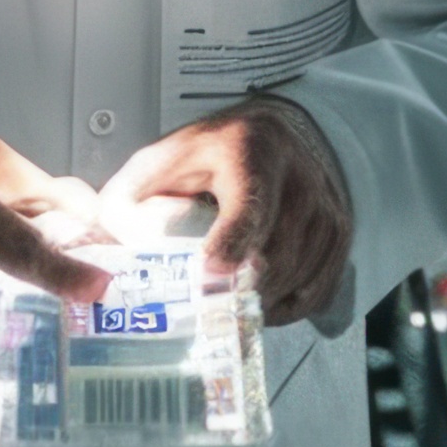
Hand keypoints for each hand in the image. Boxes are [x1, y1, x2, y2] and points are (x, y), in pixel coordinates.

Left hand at [109, 96, 352, 326]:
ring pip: (298, 278)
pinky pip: (318, 289)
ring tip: (229, 310)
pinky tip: (260, 306)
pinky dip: (288, 308)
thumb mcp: (164, 159)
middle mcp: (298, 180)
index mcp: (249, 153)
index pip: (250, 204)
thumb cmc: (214, 154)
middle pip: (276, 255)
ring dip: (261, 303)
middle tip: (207, 313)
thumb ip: (130, 198)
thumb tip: (105, 247)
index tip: (212, 271)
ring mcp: (326, 208)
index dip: (232, 241)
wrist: (281, 134)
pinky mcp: (340, 234)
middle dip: (240, 290)